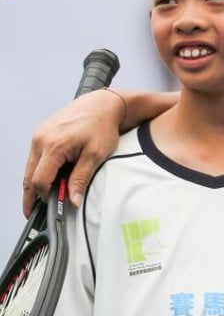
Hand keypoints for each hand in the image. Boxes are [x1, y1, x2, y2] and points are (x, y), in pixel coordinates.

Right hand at [23, 89, 123, 214]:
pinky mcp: (41, 133)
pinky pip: (35, 157)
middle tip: (34, 211)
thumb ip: (81, 179)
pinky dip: (39, 169)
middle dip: (32, 195)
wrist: (102, 104)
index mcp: (53, 146)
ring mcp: (39, 135)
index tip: (53, 204)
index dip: (44, 196)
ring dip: (35, 182)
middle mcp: (41, 140)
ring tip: (43, 196)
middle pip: (29, 176)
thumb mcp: (96, 154)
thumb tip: (72, 200)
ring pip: (29, 168)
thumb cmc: (102, 125)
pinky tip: (48, 177)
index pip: (39, 180)